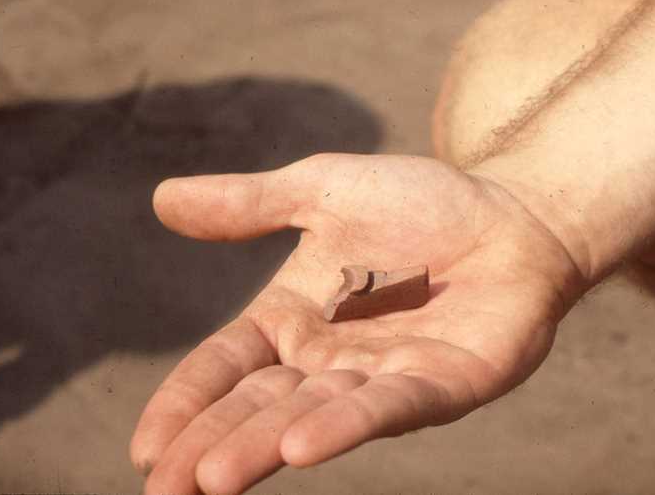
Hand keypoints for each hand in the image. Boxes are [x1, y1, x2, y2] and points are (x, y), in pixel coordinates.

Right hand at [130, 153, 581, 494]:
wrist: (509, 213)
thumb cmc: (420, 202)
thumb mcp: (321, 189)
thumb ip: (249, 204)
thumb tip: (160, 197)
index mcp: (294, 317)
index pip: (226, 365)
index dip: (186, 401)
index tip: (145, 446)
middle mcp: (330, 357)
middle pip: (260, 405)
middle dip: (210, 444)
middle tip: (165, 489)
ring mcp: (383, 375)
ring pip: (313, 415)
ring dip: (263, 446)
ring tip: (212, 477)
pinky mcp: (440, 383)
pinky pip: (387, 405)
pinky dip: (346, 425)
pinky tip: (301, 448)